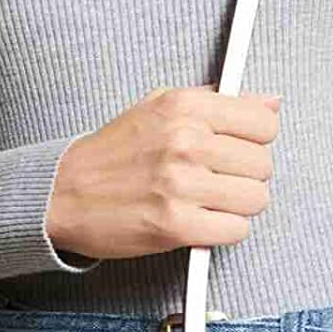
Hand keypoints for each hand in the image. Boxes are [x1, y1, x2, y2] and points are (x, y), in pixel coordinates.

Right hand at [45, 86, 280, 261]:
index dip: (256, 139)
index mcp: (184, 107)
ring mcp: (181, 185)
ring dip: (236, 205)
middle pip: (263, 164)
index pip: (264, 121)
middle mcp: (185, 142)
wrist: (61, 193)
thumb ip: (217, 102)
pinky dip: (222, 231)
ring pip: (255, 199)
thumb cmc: (112, 153)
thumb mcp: (159, 107)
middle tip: (216, 180)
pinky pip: (236, 230)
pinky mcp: (175, 225)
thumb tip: (270, 101)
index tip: (238, 147)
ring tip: (207, 201)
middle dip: (245, 176)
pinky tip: (200, 221)